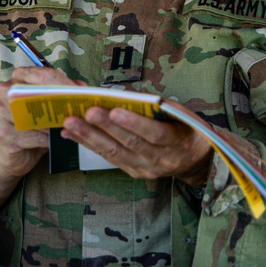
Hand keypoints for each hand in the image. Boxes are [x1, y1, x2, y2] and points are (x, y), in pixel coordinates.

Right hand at [0, 66, 84, 219]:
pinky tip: (58, 140)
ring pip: (35, 115)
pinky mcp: (3, 134)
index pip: (43, 75)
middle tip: (79, 108)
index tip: (82, 93)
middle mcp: (6, 91)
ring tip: (72, 125)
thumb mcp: (47, 106)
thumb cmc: (32, 126)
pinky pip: (32, 135)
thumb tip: (82, 88)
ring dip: (56, 121)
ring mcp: (1, 113)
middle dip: (61, 101)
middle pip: (38, 93)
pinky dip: (48, 138)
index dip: (64, 84)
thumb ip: (63, 93)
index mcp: (18, 78)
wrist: (11, 154)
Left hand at [61, 106, 212, 187]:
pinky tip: (70, 134)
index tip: (115, 109)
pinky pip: (109, 158)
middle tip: (85, 112)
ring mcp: (145, 168)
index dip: (135, 123)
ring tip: (70, 123)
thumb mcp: (181, 114)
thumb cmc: (186, 128)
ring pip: (114, 153)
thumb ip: (156, 105)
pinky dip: (88, 144)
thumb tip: (122, 95)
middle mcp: (160, 159)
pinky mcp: (133, 172)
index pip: (155, 134)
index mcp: (177, 142)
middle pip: (130, 144)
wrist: (195, 159)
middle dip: (106, 127)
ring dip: (90, 137)